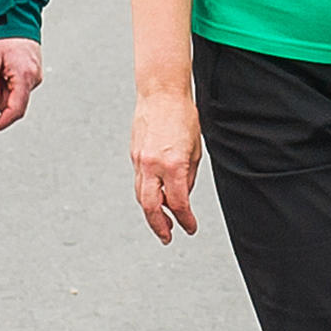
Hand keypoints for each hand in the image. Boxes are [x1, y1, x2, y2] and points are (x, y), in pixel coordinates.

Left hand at [0, 38, 42, 133]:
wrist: (16, 18)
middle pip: (11, 103)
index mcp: (25, 76)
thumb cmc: (3, 36)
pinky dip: (3, 82)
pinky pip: (15, 87)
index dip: (0, 123)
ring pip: (12, 96)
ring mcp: (35, 78)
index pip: (15, 110)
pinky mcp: (32, 75)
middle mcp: (34, 79)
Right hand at [132, 80, 202, 242]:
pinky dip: (147, 194)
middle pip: (151, 207)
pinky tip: (156, 198)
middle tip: (168, 237)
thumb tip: (183, 196)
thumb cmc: (182, 116)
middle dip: (159, 226)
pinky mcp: (134, 155)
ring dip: (151, 213)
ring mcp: (140, 160)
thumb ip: (189, 176)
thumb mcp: (196, 149)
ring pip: (141, 196)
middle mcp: (153, 165)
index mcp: (173, 164)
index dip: (185, 220)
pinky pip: (139, 181)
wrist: (160, 93)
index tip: (190, 228)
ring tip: (162, 223)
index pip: (179, 203)